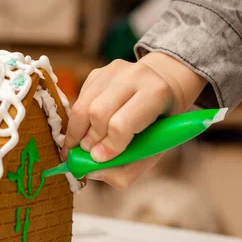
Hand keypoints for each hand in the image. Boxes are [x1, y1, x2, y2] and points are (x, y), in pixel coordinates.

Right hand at [62, 52, 206, 188]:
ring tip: (82, 144)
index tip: (99, 159)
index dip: (108, 146)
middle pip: (97, 113)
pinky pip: (78, 100)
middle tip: (88, 153)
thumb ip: (124, 171)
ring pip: (82, 106)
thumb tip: (90, 170)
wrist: (163, 86)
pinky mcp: (97, 72)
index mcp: (156, 94)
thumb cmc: (157, 125)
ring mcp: (113, 71)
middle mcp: (134, 76)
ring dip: (77, 132)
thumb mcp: (152, 152)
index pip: (121, 125)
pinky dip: (78, 120)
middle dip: (89, 139)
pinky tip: (88, 128)